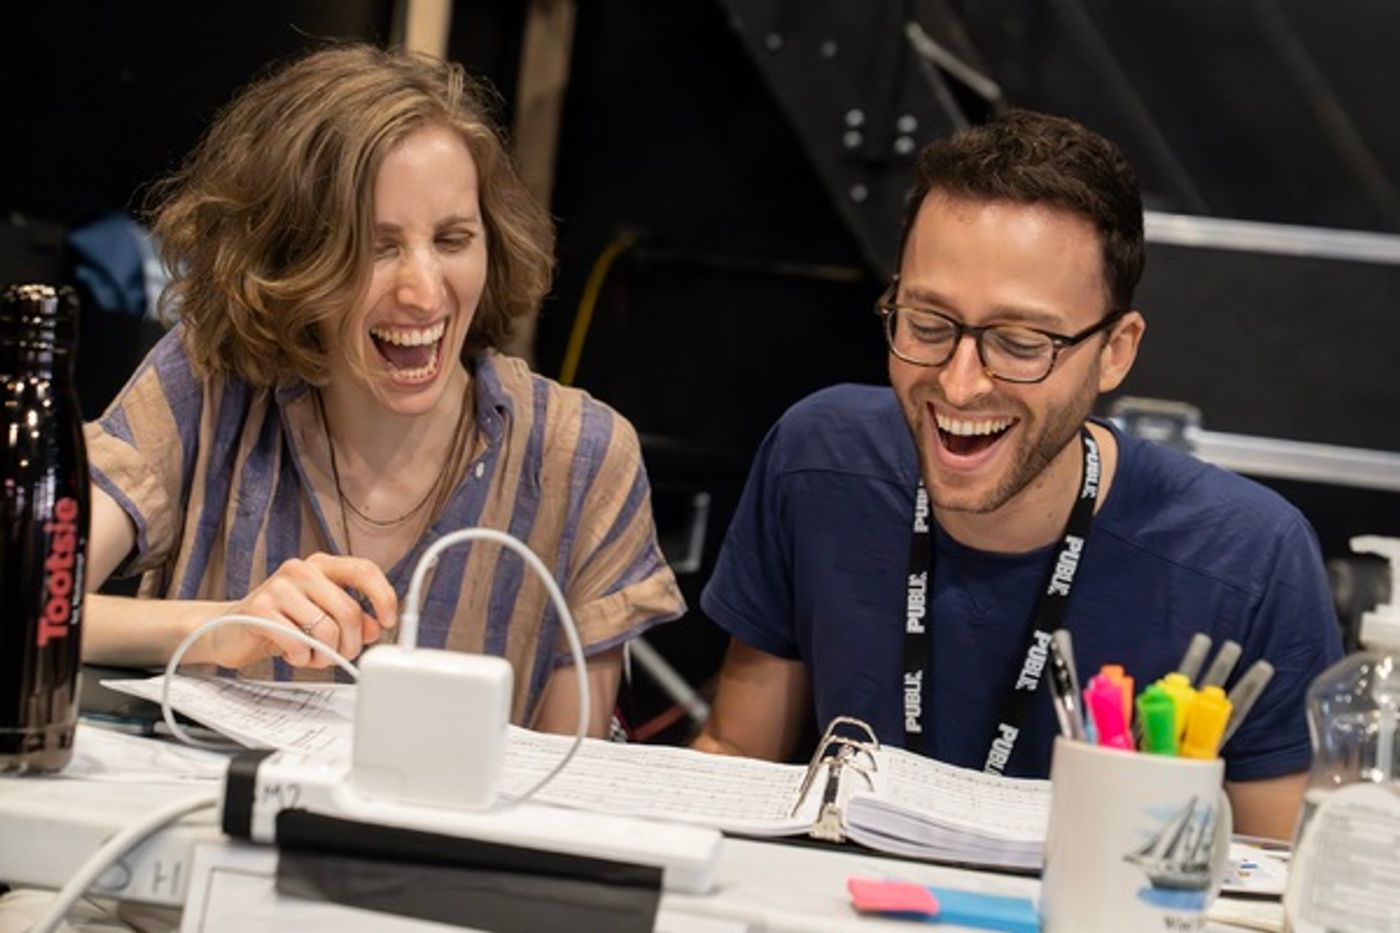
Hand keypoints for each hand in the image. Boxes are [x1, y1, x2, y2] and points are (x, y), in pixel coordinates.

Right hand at [201, 554, 397, 668]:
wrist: (229, 629)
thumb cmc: (281, 622)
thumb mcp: (321, 618)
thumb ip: (351, 619)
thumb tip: (375, 628)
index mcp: (322, 566)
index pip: (364, 570)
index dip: (383, 596)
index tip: (388, 621)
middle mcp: (301, 570)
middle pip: (349, 611)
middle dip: (351, 643)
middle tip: (341, 655)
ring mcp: (279, 587)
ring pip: (327, 630)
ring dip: (325, 655)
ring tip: (312, 655)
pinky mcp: (260, 609)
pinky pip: (298, 643)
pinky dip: (301, 658)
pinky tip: (293, 654)